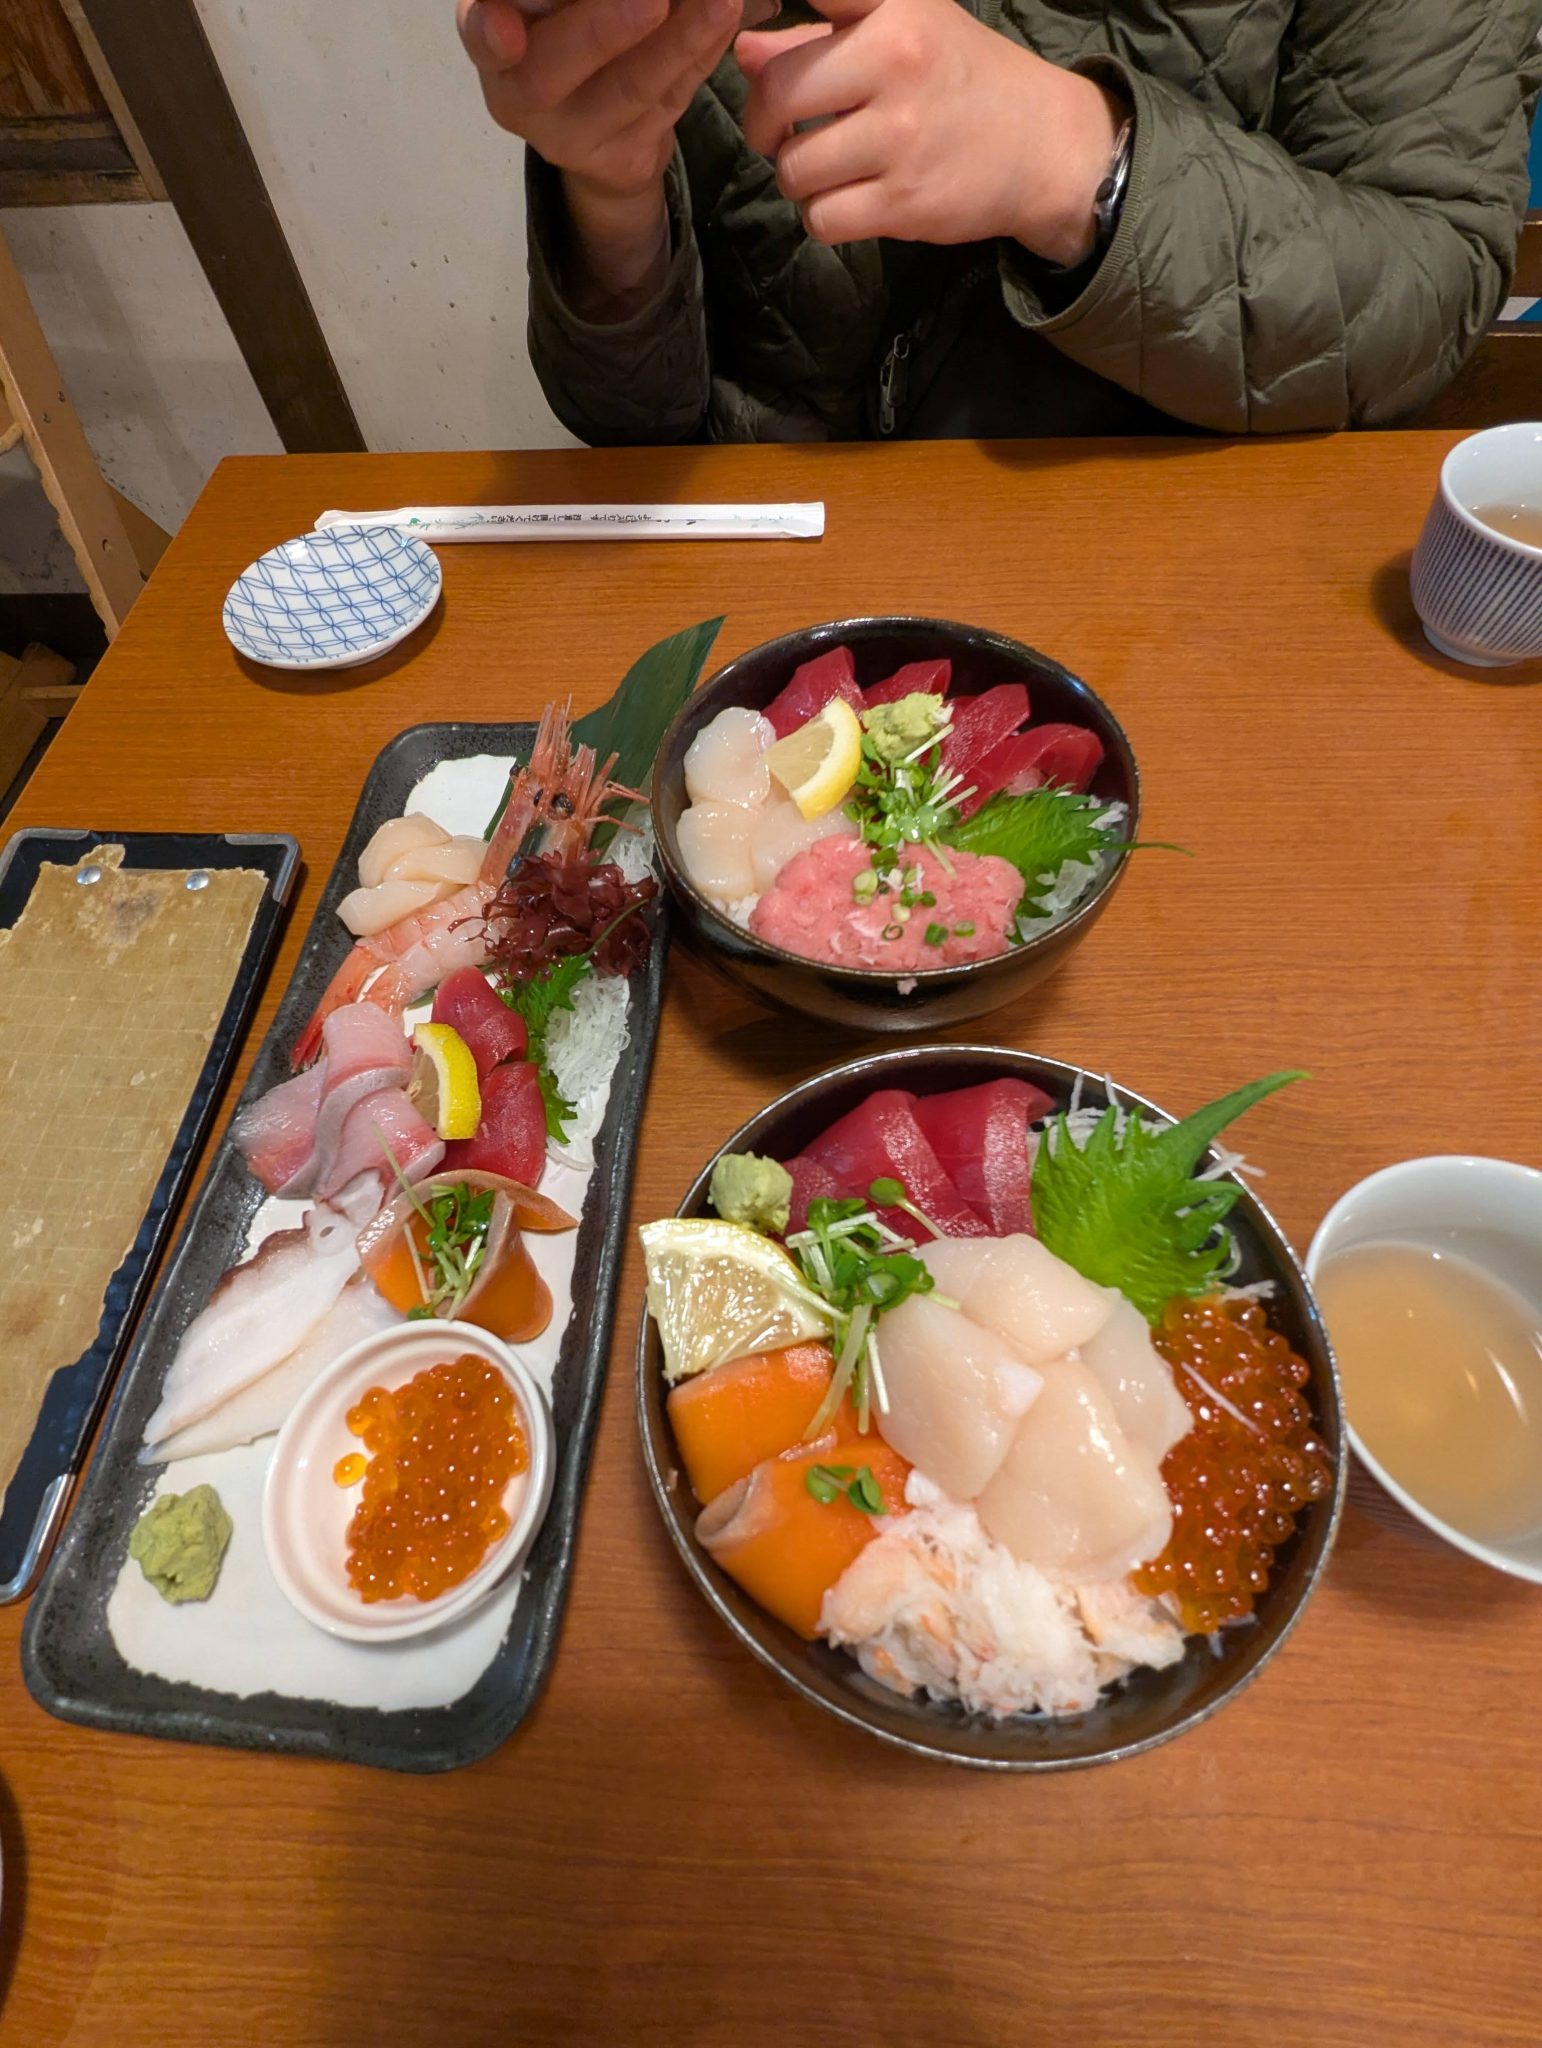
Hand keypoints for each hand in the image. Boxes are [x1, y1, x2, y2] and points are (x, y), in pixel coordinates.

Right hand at [458, 0, 739, 311]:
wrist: (593, 132)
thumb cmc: (559, 40)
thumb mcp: (538, 12)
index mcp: (492, 47)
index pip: (480, 38)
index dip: (488, 34)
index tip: (506, 34)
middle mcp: (522, 99)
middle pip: (555, 68)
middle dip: (602, 28)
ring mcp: (575, 139)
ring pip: (629, 89)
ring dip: (678, 39)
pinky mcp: (625, 158)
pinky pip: (671, 101)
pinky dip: (701, 56)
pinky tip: (723, 19)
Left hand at [736, 0, 1118, 265]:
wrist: (1041, 146)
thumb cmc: (959, 78)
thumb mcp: (901, 30)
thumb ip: (818, 35)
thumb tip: (742, 50)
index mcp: (894, 12)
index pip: (815, 1)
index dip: (768, 42)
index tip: (745, 44)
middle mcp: (896, 64)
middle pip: (776, 95)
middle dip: (764, 123)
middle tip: (780, 132)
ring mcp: (900, 138)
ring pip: (794, 169)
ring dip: (797, 178)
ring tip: (825, 169)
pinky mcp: (904, 203)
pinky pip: (821, 219)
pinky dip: (822, 216)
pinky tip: (845, 200)